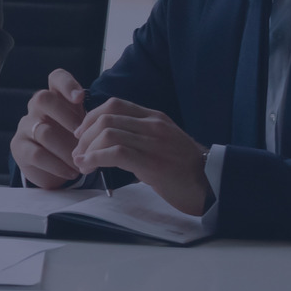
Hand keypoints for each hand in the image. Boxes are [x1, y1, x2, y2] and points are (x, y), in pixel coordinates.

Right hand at [12, 68, 89, 188]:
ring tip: (81, 162)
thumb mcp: (82, 126)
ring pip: (44, 132)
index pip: (56, 78)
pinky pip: (37, 154)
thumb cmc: (71, 140)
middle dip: (66, 117)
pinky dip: (58, 165)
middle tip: (82, 136)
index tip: (80, 98)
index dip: (67, 84)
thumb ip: (91, 118)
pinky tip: (71, 172)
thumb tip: (107, 120)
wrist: (52, 167)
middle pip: (42, 99)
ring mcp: (26, 127)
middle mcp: (36, 108)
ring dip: (67, 150)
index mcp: (55, 97)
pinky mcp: (19, 147)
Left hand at [73, 98, 211, 213]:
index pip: (113, 105)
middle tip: (78, 153)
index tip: (81, 135)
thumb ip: (138, 136)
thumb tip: (106, 140)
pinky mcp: (153, 163)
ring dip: (87, 149)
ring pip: (107, 134)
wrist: (212, 186)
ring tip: (82, 163)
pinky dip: (95, 159)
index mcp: (155, 118)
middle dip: (84, 136)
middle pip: (105, 119)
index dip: (90, 118)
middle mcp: (154, 126)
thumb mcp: (161, 143)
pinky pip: (115, 153)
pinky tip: (89, 167)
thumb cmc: (183, 169)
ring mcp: (154, 143)